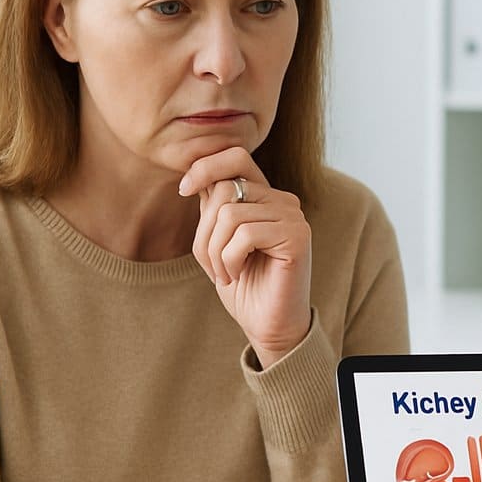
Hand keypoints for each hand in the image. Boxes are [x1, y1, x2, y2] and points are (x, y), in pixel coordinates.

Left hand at [178, 147, 311, 366]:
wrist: (267, 324)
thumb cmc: (243, 285)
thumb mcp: (217, 239)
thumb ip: (214, 206)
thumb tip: (196, 175)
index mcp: (265, 196)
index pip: (235, 157)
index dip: (204, 167)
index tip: (183, 190)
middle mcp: (283, 200)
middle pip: (224, 188)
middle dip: (204, 231)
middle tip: (212, 264)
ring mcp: (293, 216)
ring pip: (230, 214)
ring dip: (215, 251)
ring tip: (225, 273)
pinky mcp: (298, 236)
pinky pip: (245, 234)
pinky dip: (229, 259)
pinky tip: (237, 275)